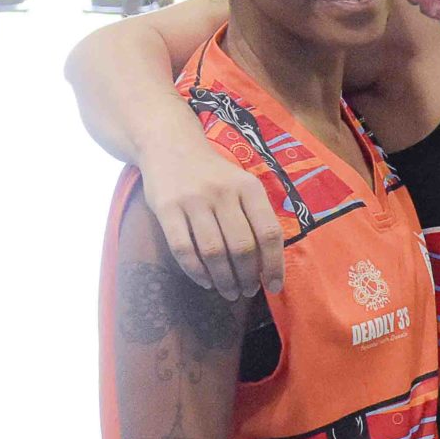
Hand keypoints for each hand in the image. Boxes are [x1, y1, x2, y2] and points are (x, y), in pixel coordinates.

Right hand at [141, 130, 285, 300]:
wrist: (170, 146)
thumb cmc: (215, 175)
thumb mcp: (243, 185)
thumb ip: (257, 217)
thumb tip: (269, 265)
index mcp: (249, 188)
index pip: (269, 233)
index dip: (273, 265)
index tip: (273, 286)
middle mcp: (223, 192)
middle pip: (242, 246)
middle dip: (247, 276)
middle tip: (247, 291)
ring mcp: (193, 200)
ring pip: (213, 251)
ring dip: (224, 279)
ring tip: (229, 291)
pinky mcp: (165, 208)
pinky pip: (182, 248)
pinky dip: (196, 271)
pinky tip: (205, 281)